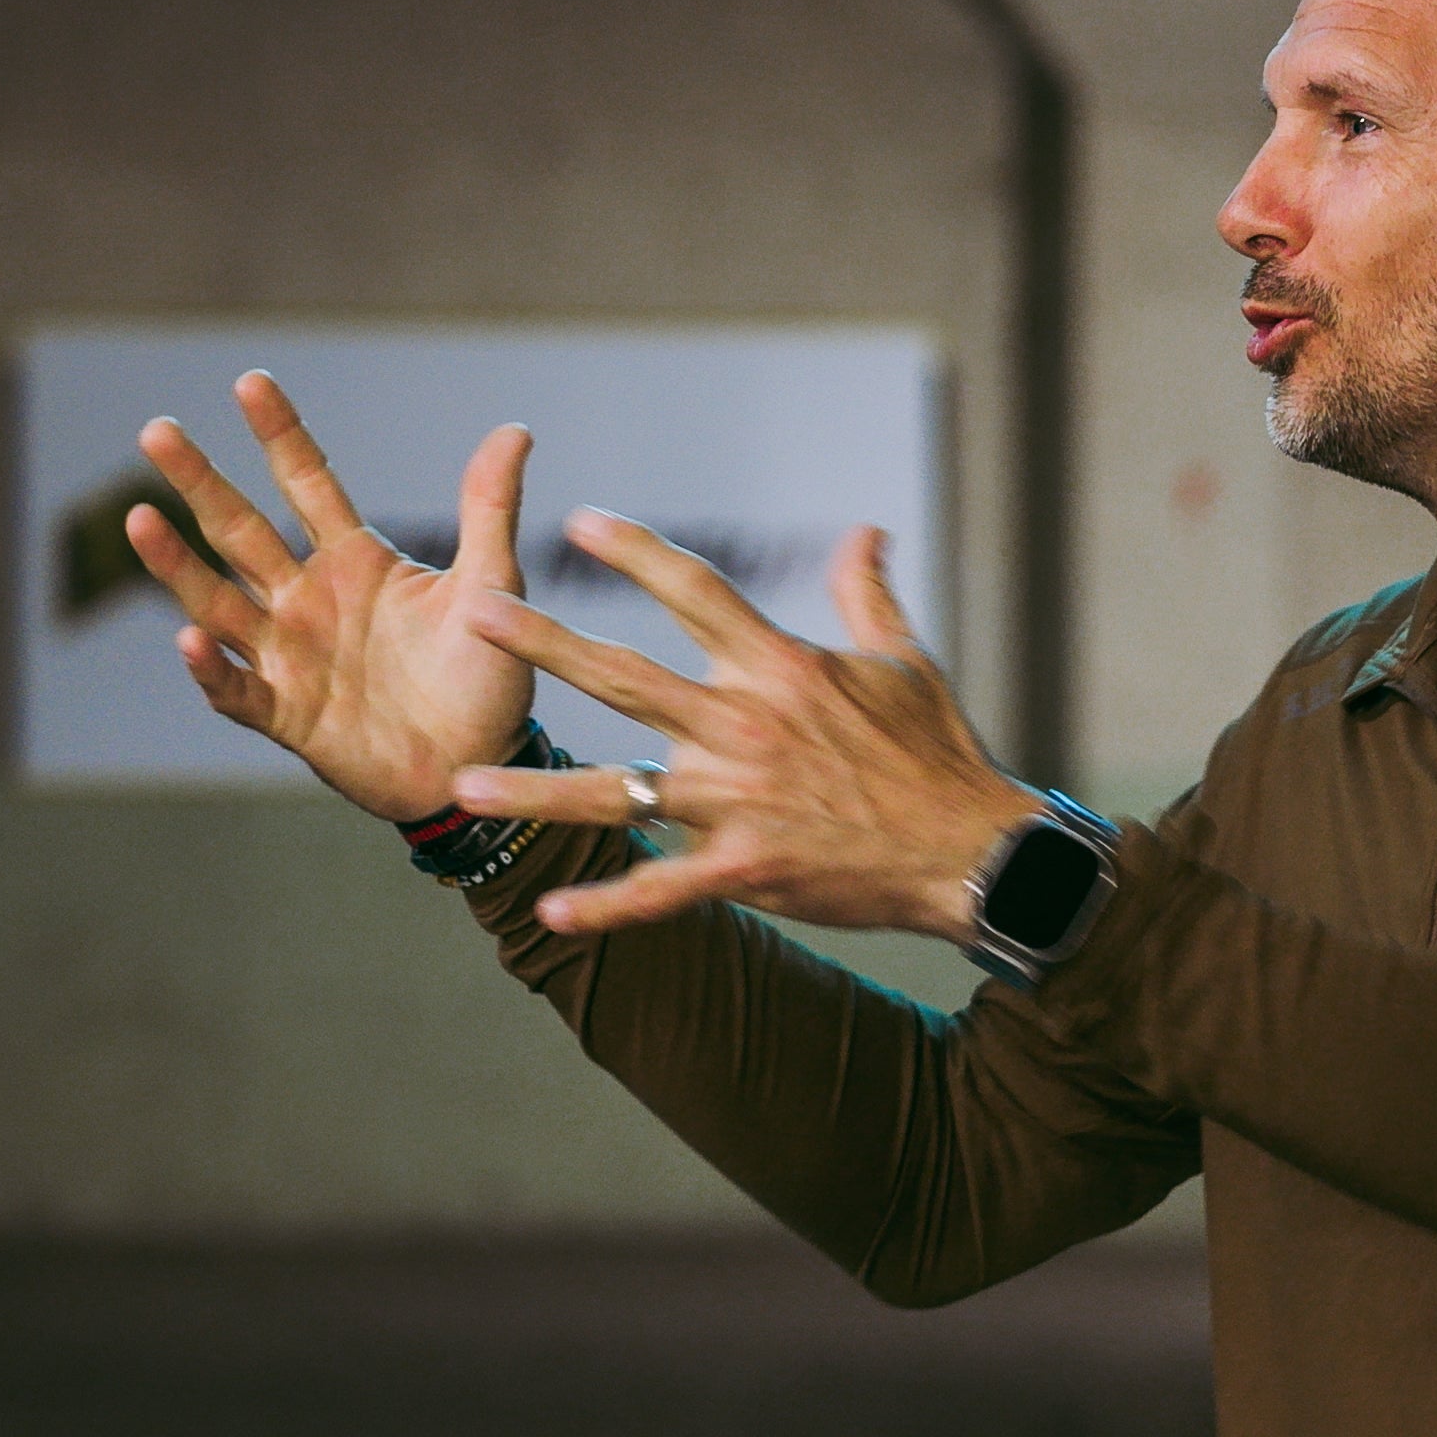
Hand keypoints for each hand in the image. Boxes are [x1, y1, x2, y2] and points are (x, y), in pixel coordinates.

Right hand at [124, 371, 536, 821]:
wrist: (483, 766)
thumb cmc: (486, 675)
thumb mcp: (492, 586)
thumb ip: (490, 511)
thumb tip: (515, 430)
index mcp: (356, 561)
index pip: (307, 482)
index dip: (280, 435)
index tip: (249, 381)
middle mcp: (309, 600)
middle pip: (241, 531)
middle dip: (200, 482)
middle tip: (156, 431)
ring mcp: (292, 657)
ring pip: (219, 602)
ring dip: (177, 565)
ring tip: (138, 520)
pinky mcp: (288, 716)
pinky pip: (237, 690)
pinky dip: (211, 669)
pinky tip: (191, 639)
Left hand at [446, 510, 1046, 938]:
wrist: (971, 851)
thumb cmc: (937, 753)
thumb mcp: (904, 662)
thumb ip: (868, 594)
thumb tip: (863, 532)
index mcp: (781, 667)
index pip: (696, 592)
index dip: (637, 552)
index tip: (582, 524)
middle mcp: (746, 725)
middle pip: (624, 677)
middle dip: (544, 644)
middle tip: (475, 614)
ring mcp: (740, 801)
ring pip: (618, 792)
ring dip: (538, 788)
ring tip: (466, 783)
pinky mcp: (745, 869)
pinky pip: (659, 890)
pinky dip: (604, 906)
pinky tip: (548, 912)